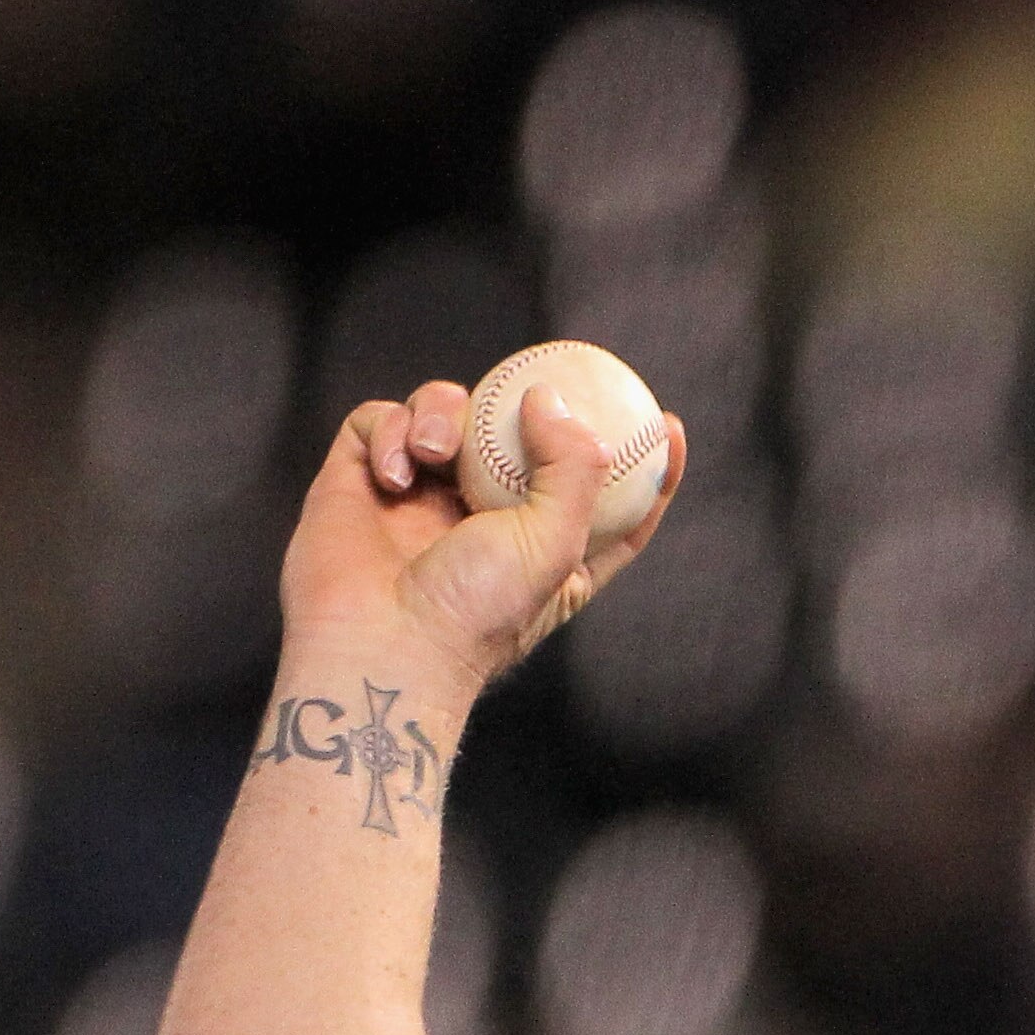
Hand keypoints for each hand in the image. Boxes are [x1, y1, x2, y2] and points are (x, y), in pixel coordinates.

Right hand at [277, 378, 685, 704]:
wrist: (379, 644)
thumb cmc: (473, 613)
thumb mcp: (553, 546)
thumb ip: (574, 468)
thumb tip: (548, 400)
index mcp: (545, 548)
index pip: (605, 498)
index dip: (642, 462)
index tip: (669, 425)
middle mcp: (483, 516)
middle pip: (519, 435)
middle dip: (531, 408)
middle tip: (536, 390)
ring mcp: (422, 494)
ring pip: (447, 412)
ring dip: (443, 411)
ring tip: (437, 454)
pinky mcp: (366, 477)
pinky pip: (382, 421)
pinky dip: (391, 431)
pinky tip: (396, 475)